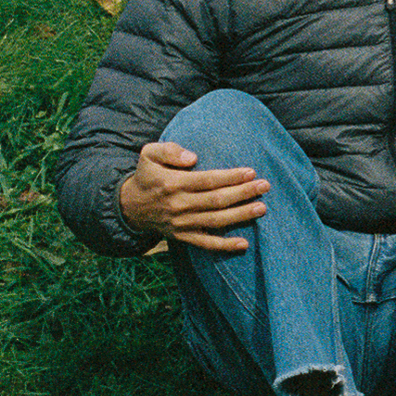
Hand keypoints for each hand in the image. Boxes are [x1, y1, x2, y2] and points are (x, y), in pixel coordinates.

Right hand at [118, 140, 269, 252]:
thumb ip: (169, 150)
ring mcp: (181, 223)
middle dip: (243, 193)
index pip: (207, 180)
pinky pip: (205, 243)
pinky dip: (224, 245)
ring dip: (240, 215)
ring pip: (215, 221)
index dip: (230, 177)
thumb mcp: (148, 154)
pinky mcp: (182, 236)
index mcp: (172, 184)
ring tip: (262, 208)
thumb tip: (192, 158)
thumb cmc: (147, 175)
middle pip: (216, 200)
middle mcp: (178, 205)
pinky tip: (244, 243)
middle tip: (265, 186)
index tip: (251, 172)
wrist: (130, 206)